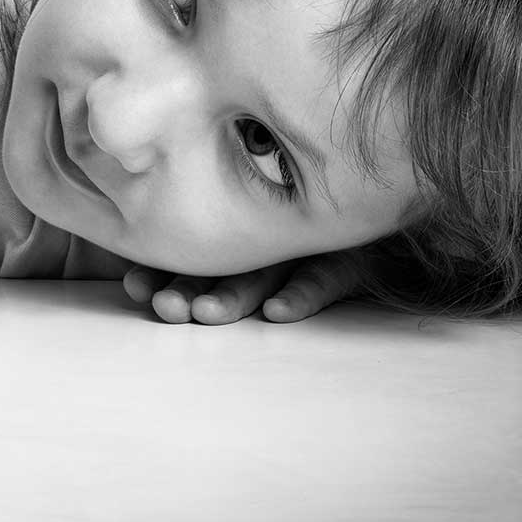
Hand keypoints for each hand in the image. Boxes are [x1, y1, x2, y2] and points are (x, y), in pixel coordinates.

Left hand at [124, 249, 366, 324]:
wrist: (386, 208)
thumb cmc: (310, 233)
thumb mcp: (248, 242)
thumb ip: (201, 257)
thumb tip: (135, 282)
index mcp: (239, 235)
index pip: (193, 253)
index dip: (162, 271)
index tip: (135, 288)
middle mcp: (268, 239)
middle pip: (222, 264)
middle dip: (189, 286)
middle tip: (167, 306)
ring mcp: (308, 245)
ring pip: (263, 271)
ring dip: (233, 294)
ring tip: (205, 313)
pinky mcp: (348, 258)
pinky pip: (325, 275)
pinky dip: (302, 294)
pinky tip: (278, 312)